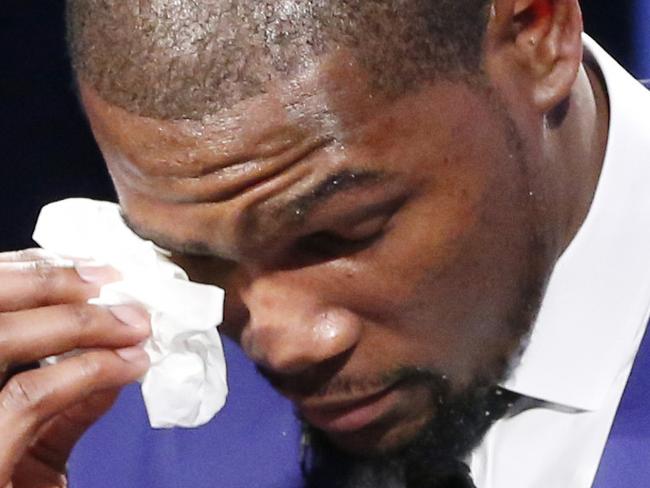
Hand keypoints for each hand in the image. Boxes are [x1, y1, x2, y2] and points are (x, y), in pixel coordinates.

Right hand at [0, 249, 149, 487]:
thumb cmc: (17, 487)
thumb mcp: (34, 448)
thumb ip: (67, 402)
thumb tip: (116, 358)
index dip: (25, 273)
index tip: (86, 267)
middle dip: (48, 282)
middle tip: (113, 280)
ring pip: (0, 339)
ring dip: (78, 322)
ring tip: (134, 322)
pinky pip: (29, 398)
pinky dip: (85, 372)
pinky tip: (129, 366)